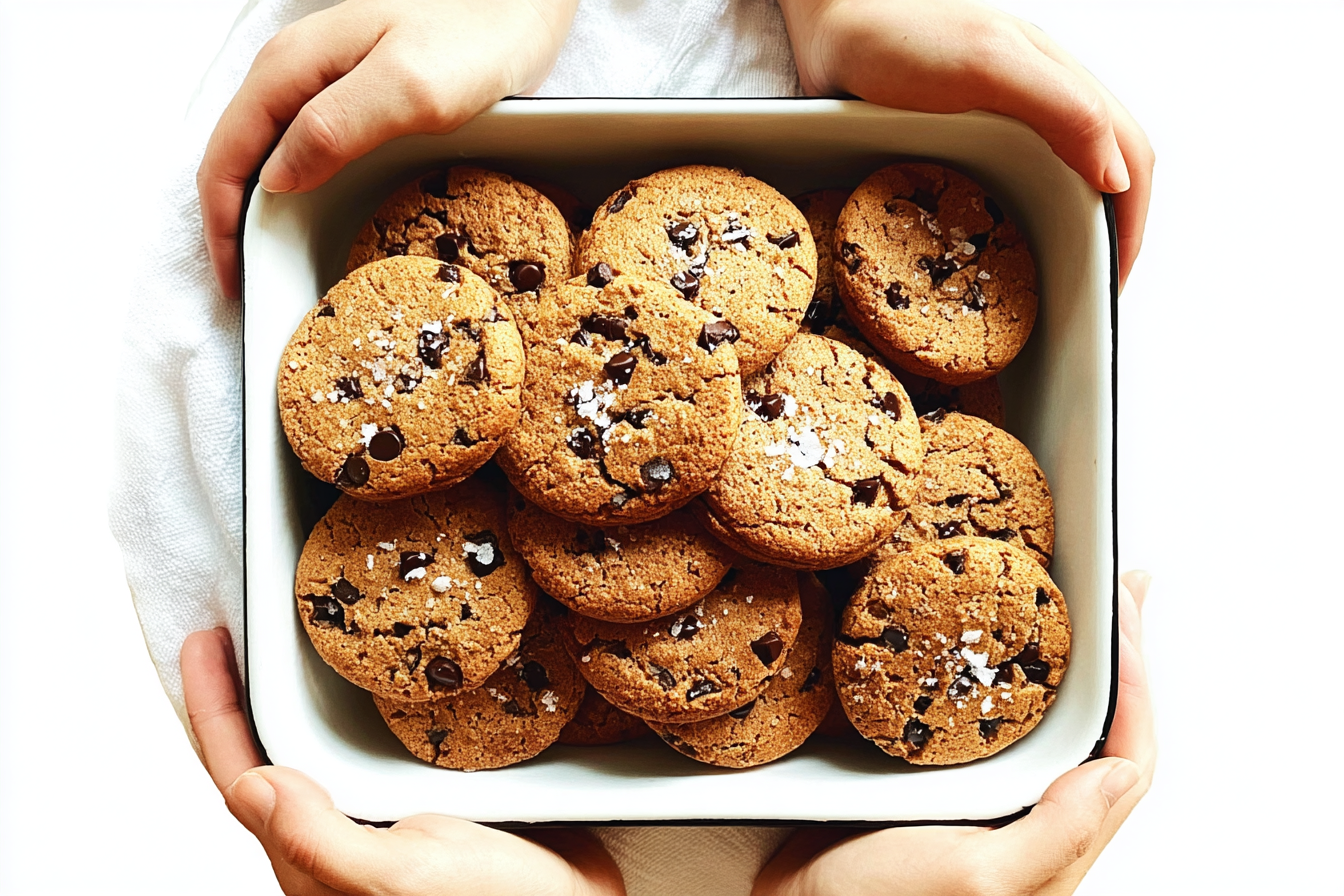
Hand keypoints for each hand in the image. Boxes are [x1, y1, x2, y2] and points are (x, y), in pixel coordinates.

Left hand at [180, 627, 624, 895]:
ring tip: (313, 630)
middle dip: (250, 684)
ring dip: (314, 686)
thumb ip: (317, 841)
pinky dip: (381, 698)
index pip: (241, 770)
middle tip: (252, 618)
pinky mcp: (437, 799)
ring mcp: (388, 815)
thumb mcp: (394, 880)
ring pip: (330, 742)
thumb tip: (255, 783)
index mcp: (314, 852)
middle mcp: (341, 831)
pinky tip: (400, 669)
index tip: (208, 638)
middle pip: (273, 749)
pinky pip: (390, 740)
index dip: (213, 703)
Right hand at [198, 0, 578, 299]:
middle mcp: (295, 73)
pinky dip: (297, 193)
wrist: (521, 5)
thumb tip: (274, 177)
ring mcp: (323, 85)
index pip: (227, 153)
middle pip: (238, 157)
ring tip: (273, 268)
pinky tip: (312, 224)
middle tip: (251, 289)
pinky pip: (306, 152)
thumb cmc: (476, 35)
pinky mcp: (355, 99)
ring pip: (268, 156)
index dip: (222, 222)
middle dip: (234, 225)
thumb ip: (336, 125)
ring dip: (261, 212)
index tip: (236, 283)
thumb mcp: (409, 87)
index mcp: (292, 66)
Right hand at [753, 570, 1155, 895]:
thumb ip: (1053, 837)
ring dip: (1052, 655)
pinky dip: (984, 670)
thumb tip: (1118, 771)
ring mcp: (977, 797)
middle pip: (1091, 724)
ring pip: (1035, 715)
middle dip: (1108, 652)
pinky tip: (965, 639)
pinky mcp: (927, 779)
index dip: (1136, 679)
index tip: (1122, 610)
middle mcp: (1025, 815)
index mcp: (1053, 839)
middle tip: (1109, 583)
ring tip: (1055, 594)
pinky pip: (974, 716)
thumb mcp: (976, 879)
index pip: (1124, 753)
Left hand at [776, 0, 1153, 290]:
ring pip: (1062, 181)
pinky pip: (1011, 183)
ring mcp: (1002, 119)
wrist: (829, 23)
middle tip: (1085, 293)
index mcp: (1061, 80)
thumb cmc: (897, 33)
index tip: (1112, 280)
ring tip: (1051, 280)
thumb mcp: (987, 64)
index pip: (1129, 157)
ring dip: (1067, 230)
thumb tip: (1116, 176)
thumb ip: (1061, 107)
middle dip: (1108, 234)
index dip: (1132, 222)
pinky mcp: (962, 136)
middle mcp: (1041, 100)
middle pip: (1105, 173)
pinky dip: (1021, 219)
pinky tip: (1001, 246)